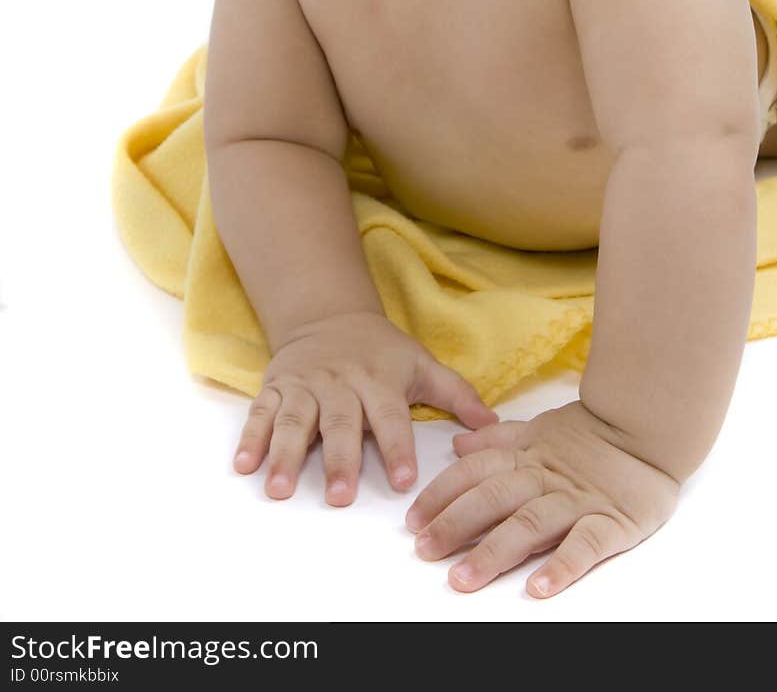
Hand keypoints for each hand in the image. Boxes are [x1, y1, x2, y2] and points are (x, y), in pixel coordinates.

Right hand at [232, 311, 498, 503]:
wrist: (328, 315)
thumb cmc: (380, 350)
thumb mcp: (421, 364)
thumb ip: (456, 395)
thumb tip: (495, 426)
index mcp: (378, 381)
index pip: (391, 417)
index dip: (398, 448)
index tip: (404, 482)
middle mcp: (340, 384)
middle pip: (340, 424)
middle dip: (339, 460)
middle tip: (339, 498)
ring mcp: (304, 386)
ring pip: (295, 420)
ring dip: (285, 454)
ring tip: (278, 488)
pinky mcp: (276, 387)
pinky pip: (261, 412)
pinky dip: (251, 437)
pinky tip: (245, 465)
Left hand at [405, 401, 679, 597]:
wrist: (649, 425)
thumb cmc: (591, 433)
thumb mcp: (540, 428)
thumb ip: (498, 440)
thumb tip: (457, 444)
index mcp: (526, 456)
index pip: (475, 472)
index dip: (442, 494)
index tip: (414, 519)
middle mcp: (545, 478)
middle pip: (493, 499)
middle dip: (456, 525)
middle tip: (425, 550)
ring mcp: (577, 501)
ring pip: (530, 524)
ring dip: (494, 552)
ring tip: (464, 578)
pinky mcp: (611, 522)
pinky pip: (584, 546)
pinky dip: (561, 566)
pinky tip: (538, 587)